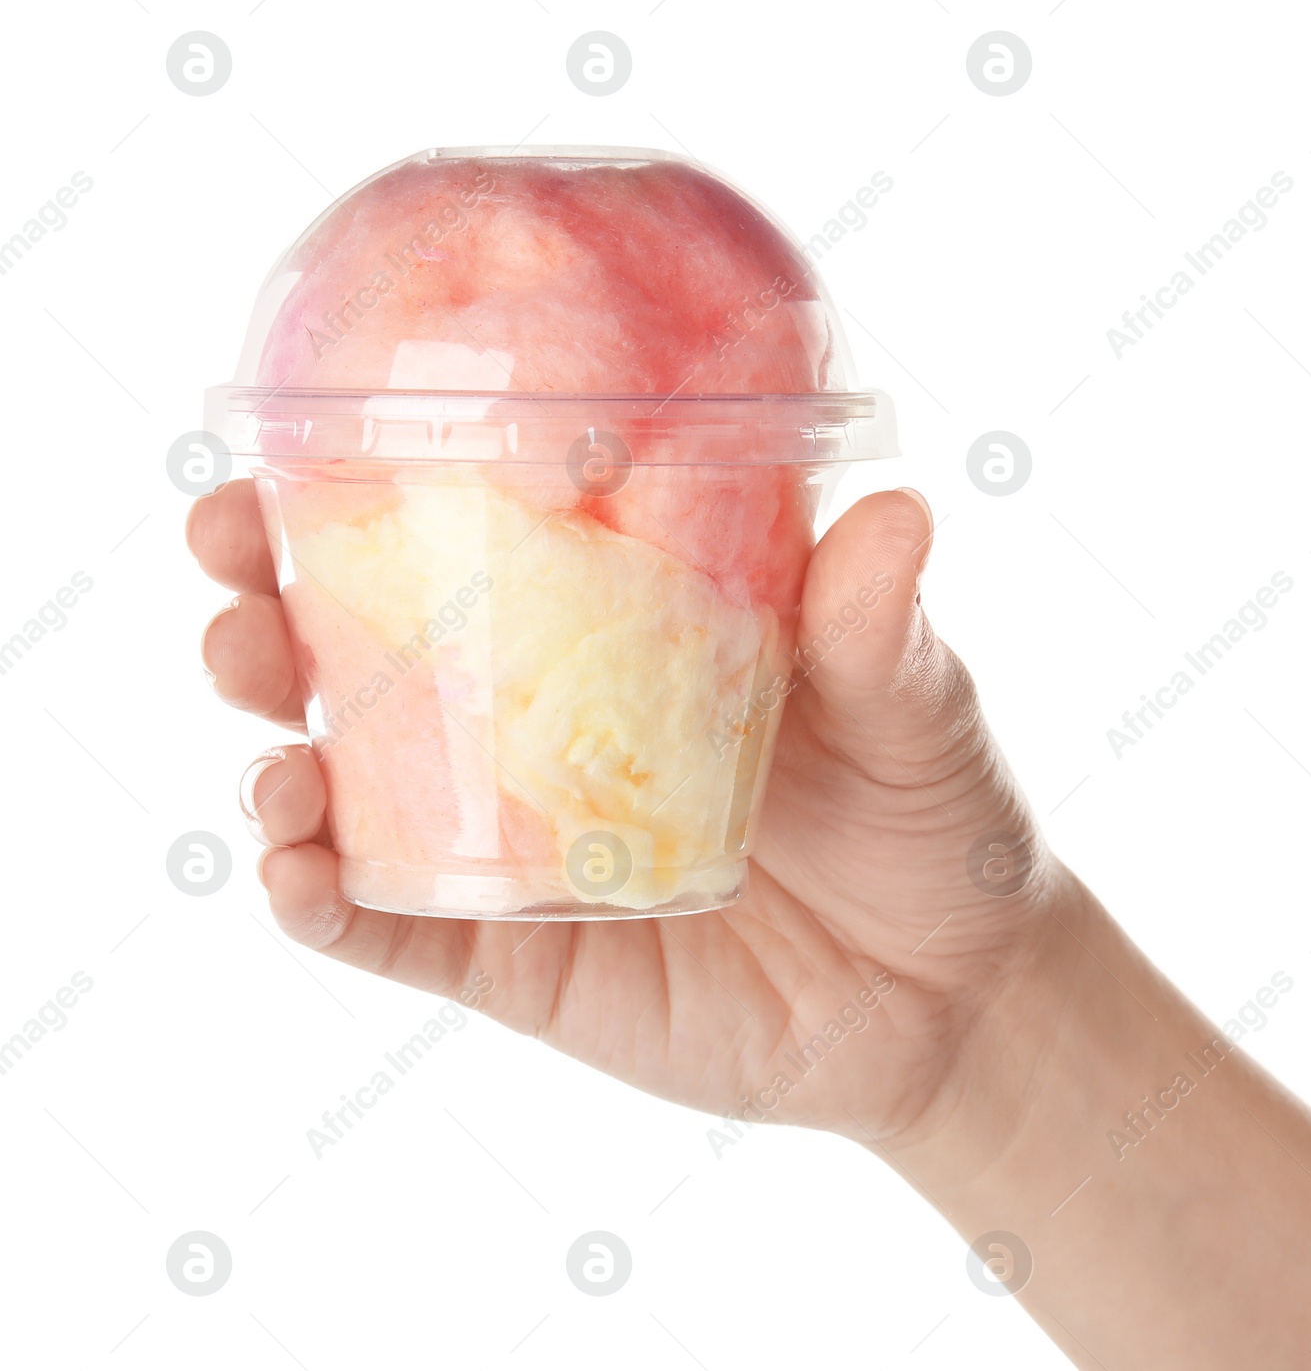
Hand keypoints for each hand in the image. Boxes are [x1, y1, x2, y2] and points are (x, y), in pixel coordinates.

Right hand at [188, 480, 1069, 1142]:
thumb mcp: (913, 708)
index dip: (368, 486)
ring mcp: (517, 842)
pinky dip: (321, 902)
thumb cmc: (929, 819)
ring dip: (274, 751)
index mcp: (619, 626)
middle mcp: (542, 724)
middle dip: (271, 607)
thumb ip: (883, 628)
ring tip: (266, 741)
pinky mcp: (513, 959)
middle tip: (232, 567)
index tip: (293, 441)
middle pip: (368, 654)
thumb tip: (894, 512)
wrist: (950, 999)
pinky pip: (389, 928)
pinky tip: (294, 870)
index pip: (473, 537)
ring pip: (352, 786)